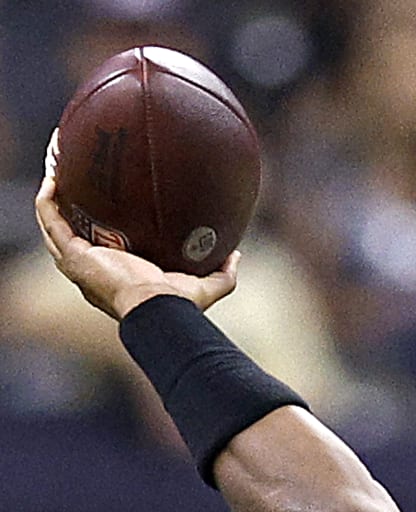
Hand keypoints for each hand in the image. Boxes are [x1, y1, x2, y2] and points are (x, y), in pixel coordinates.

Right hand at [36, 142, 236, 320]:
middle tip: (77, 177)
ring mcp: (78, 260)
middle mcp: (92, 267)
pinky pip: (50, 219)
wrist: (157, 307)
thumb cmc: (178, 304)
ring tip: (57, 167)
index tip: (109, 200)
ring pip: (54, 222)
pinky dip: (47, 199)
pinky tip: (54, 177)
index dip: (99, 224)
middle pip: (71, 230)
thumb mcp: (206, 286)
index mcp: (116, 273)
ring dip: (53, 195)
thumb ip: (223, 273)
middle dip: (70, 204)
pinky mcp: (71, 254)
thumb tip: (236, 254)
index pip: (102, 246)